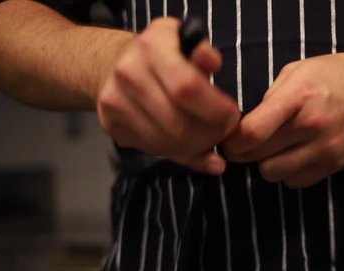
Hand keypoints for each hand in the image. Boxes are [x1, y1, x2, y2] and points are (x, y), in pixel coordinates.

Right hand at [97, 17, 240, 174]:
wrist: (117, 63)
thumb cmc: (164, 54)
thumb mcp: (186, 43)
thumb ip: (203, 54)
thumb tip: (213, 60)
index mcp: (152, 47)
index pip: (187, 88)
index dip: (216, 110)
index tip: (231, 116)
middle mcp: (128, 73)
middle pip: (178, 123)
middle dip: (211, 135)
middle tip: (223, 131)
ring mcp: (115, 101)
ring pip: (167, 143)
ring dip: (197, 147)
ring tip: (209, 138)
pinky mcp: (111, 124)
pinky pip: (154, 150)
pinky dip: (179, 153)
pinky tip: (189, 143)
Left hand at [224, 52, 343, 187]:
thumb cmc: (337, 76)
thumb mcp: (299, 71)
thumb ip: (270, 97)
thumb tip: (245, 124)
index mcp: (299, 96)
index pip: (253, 132)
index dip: (233, 140)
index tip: (230, 137)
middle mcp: (312, 125)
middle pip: (257, 157)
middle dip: (243, 153)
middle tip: (246, 144)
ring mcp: (326, 149)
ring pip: (273, 174)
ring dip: (265, 164)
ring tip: (273, 149)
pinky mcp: (335, 165)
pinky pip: (296, 182)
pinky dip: (288, 173)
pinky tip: (293, 156)